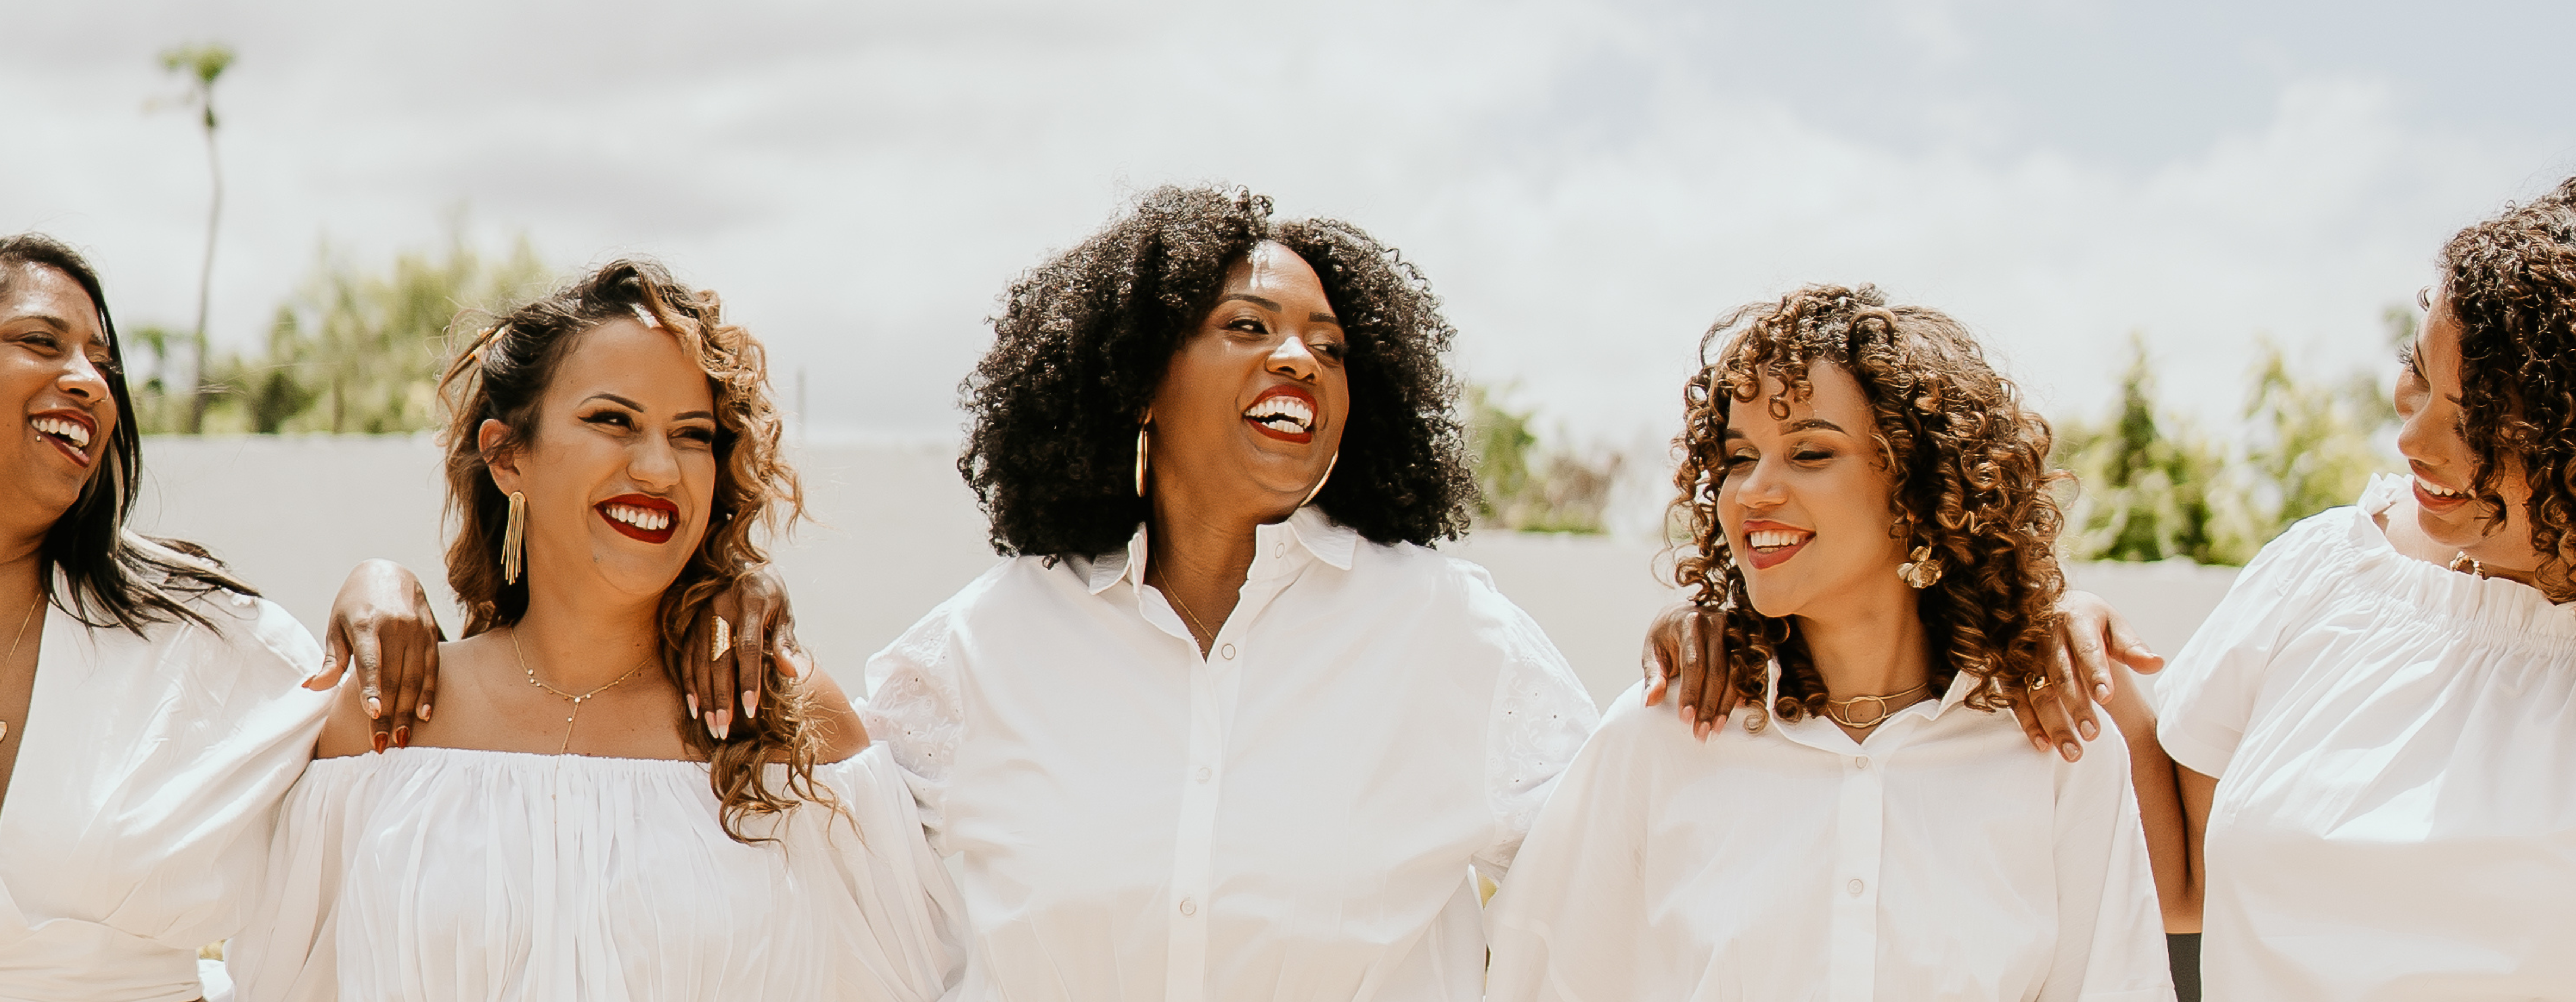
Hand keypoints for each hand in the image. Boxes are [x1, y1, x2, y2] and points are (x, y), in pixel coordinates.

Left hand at [307, 559, 446, 752]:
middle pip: (393, 677)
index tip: (373, 712)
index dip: (372, 688)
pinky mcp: (431, 633)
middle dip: (388, 714)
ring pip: (414, 677)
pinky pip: (432, 668)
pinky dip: (428, 693)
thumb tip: (312, 687)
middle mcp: (396, 626)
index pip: (371, 661)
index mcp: (367, 623)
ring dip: (408, 711)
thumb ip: (331, 659)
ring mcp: (417, 630)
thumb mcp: (337, 625)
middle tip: (381, 744)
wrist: (390, 572)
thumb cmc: (355, 604)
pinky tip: (424, 715)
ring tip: (400, 738)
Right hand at [681, 566, 803, 741]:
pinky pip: (685, 658)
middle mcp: (720, 607)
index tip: (750, 711)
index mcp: (750, 601)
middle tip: (724, 730)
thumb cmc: (768, 593)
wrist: (738, 563)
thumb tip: (793, 672)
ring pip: (699, 662)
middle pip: (718, 660)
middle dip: (721, 697)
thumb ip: (785, 642)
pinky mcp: (688, 623)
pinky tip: (695, 707)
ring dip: (705, 697)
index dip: (748, 680)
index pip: (747, 647)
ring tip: (713, 726)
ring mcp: (700, 615)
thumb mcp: (783, 611)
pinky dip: (689, 683)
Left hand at [1639, 601, 1739, 739]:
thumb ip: (1653, 675)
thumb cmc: (1666, 635)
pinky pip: (1746, 673)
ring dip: (1725, 706)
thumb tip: (1650, 702)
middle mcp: (1717, 623)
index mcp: (1691, 622)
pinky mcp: (1747, 642)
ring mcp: (1736, 632)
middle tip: (1700, 733)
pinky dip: (1740, 695)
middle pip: (1716, 672)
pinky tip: (1734, 714)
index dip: (1691, 693)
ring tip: (1714, 730)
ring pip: (1734, 675)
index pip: (1693, 664)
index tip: (1685, 720)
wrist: (1685, 613)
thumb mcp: (1653, 650)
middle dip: (1708, 706)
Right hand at [2007, 589, 2163, 761]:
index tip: (2107, 698)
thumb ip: (2131, 647)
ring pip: (2036, 691)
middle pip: (2060, 673)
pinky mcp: (2007, 671)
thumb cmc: (2087, 622)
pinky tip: (2043, 745)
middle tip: (2093, 734)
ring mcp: (2022, 654)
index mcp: (2075, 619)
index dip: (2096, 673)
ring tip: (2074, 752)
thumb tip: (2157, 663)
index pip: (2087, 649)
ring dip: (2053, 723)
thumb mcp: (2112, 625)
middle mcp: (2044, 635)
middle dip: (2075, 705)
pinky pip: (2015, 699)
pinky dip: (2028, 723)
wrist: (2043, 606)